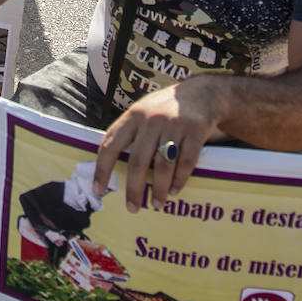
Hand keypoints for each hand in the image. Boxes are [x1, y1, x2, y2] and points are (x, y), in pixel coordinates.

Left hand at [93, 77, 228, 207]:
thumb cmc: (166, 108)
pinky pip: (186, 161)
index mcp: (133, 116)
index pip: (110, 144)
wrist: (203, 92)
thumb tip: (112, 168)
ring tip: (157, 203)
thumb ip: (130, 133)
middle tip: (132, 208)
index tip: (98, 190)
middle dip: (134, 188)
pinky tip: (175, 190)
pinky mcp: (195, 130)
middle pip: (138, 161)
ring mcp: (174, 124)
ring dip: (159, 189)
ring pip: (163, 164)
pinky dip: (180, 179)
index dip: (102, 169)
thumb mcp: (143, 112)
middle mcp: (151, 119)